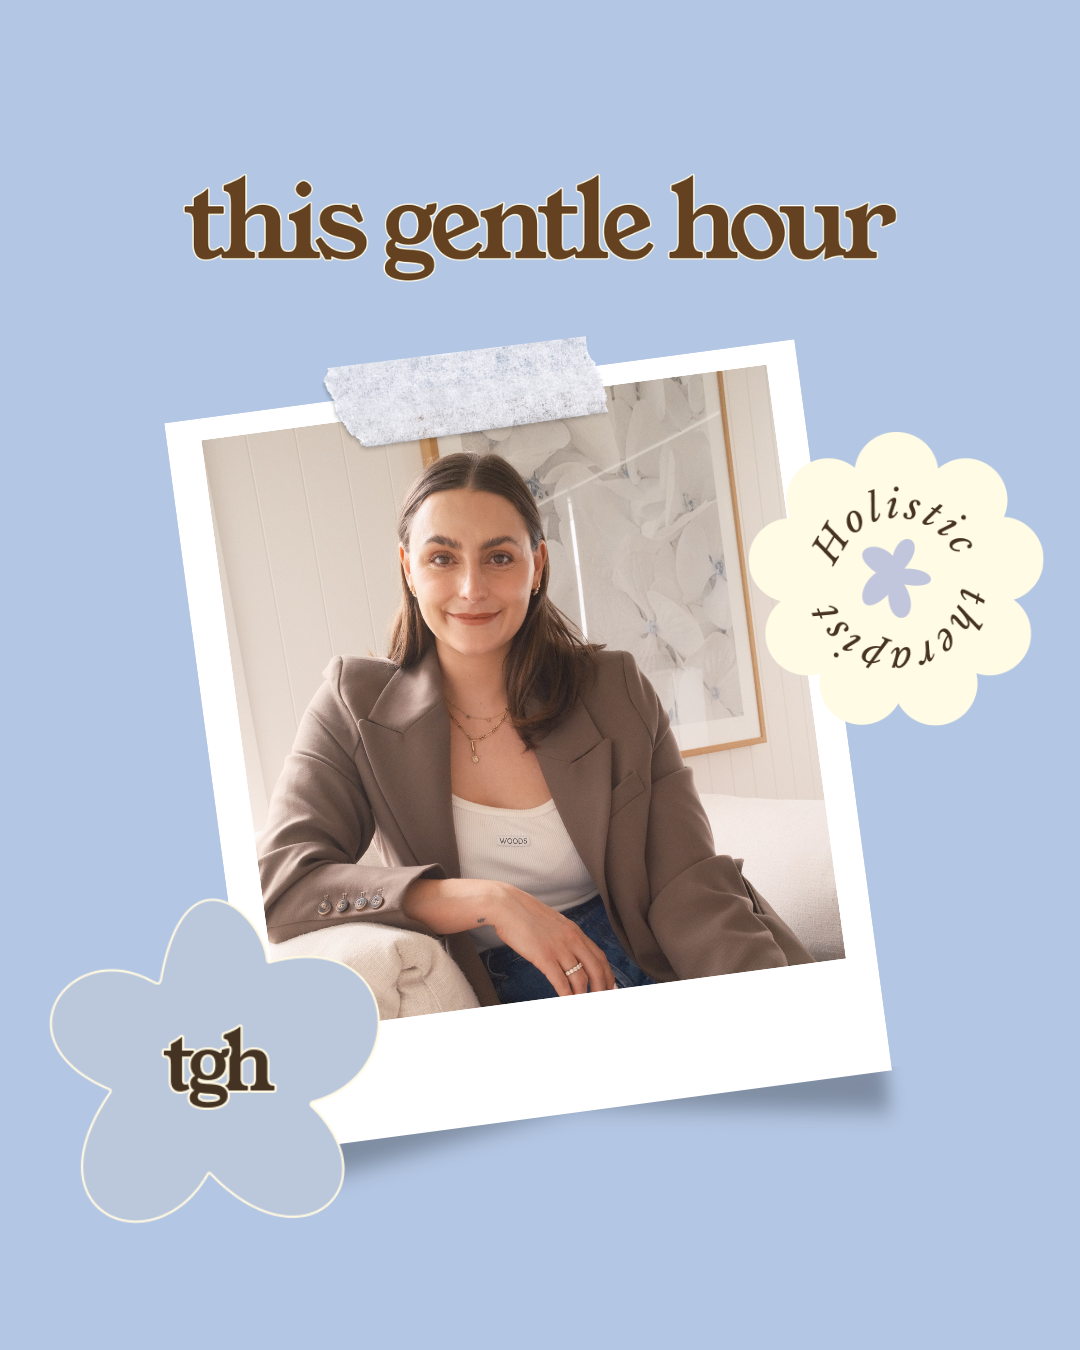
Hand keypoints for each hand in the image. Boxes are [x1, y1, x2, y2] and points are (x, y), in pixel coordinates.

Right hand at [404, 878, 615, 994]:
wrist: (506, 905)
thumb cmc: (524, 914)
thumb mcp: (552, 923)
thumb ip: (563, 937)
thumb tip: (568, 953)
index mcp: (574, 931)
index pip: (600, 956)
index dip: (608, 974)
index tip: (610, 987)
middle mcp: (571, 939)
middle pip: (596, 969)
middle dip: (602, 988)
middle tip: (602, 1001)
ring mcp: (558, 948)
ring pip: (581, 978)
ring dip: (584, 995)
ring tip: (583, 1005)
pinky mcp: (544, 957)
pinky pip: (561, 982)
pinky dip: (566, 995)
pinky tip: (567, 1002)